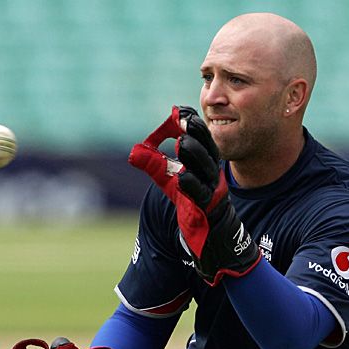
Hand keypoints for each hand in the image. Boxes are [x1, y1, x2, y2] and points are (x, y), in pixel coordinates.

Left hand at [129, 105, 260, 285]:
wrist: (214, 238)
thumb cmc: (194, 207)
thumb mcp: (174, 183)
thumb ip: (157, 167)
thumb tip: (135, 152)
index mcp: (208, 165)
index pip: (204, 140)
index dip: (195, 125)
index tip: (182, 110)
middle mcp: (212, 176)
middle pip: (208, 150)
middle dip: (197, 134)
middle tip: (183, 120)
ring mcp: (211, 192)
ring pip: (205, 170)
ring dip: (194, 155)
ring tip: (182, 143)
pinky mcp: (207, 209)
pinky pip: (200, 195)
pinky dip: (191, 185)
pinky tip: (180, 178)